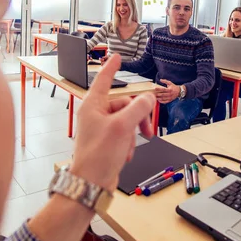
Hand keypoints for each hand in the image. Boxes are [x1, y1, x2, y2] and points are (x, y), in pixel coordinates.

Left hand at [70, 54, 154, 191]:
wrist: (92, 183)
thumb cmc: (97, 156)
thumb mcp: (122, 127)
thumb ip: (138, 108)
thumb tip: (148, 98)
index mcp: (93, 106)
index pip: (103, 80)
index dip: (111, 68)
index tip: (116, 57)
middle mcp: (96, 114)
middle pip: (124, 104)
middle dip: (138, 116)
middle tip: (146, 128)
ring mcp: (102, 128)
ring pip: (127, 120)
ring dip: (134, 132)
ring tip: (132, 145)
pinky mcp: (108, 141)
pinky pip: (125, 133)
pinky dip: (130, 142)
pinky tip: (127, 152)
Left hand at [155, 79, 180, 103]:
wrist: (179, 91)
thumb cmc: (173, 87)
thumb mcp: (170, 83)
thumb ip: (165, 81)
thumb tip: (160, 80)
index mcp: (170, 89)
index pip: (163, 89)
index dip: (159, 89)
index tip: (155, 88)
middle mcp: (170, 94)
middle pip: (162, 94)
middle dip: (157, 94)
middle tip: (153, 93)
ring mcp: (170, 98)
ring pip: (163, 99)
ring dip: (158, 98)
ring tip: (154, 97)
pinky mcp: (170, 100)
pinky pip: (165, 102)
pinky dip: (161, 101)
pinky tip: (158, 100)